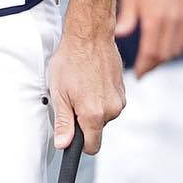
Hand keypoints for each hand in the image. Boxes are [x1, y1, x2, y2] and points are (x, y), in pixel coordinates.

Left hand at [50, 0, 125, 153]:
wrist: (89, 36)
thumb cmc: (70, 60)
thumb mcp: (58, 92)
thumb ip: (63, 121)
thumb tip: (63, 144)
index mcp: (94, 114)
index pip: (92, 146)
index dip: (80, 143)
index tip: (72, 135)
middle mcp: (112, 110)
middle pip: (97, 128)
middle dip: (83, 118)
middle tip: (71, 96)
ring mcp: (120, 100)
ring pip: (104, 114)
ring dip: (92, 105)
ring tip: (80, 84)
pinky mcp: (123, 90)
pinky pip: (110, 102)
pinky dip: (100, 95)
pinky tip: (90, 79)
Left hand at [115, 0, 182, 76]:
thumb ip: (126, 18)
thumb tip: (118, 36)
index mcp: (153, 20)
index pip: (150, 53)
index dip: (144, 67)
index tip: (138, 75)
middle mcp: (170, 23)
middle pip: (164, 55)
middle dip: (153, 66)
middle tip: (143, 71)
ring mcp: (181, 21)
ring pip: (175, 50)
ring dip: (164, 58)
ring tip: (151, 61)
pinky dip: (175, 48)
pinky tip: (165, 48)